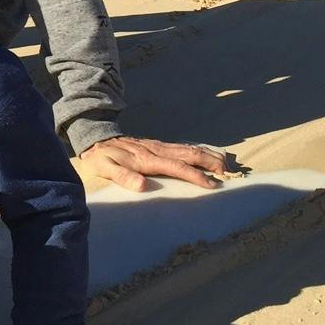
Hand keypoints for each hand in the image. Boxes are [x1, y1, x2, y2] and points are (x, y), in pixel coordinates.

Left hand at [80, 135, 228, 190]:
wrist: (96, 138)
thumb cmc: (101, 157)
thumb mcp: (104, 167)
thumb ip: (122, 176)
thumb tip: (142, 186)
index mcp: (146, 158)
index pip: (176, 167)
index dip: (195, 176)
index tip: (211, 185)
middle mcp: (156, 150)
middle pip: (188, 154)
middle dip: (209, 162)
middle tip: (228, 172)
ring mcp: (159, 146)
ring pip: (188, 149)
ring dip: (207, 155)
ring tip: (225, 164)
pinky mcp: (158, 145)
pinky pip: (182, 147)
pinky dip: (198, 151)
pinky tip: (207, 155)